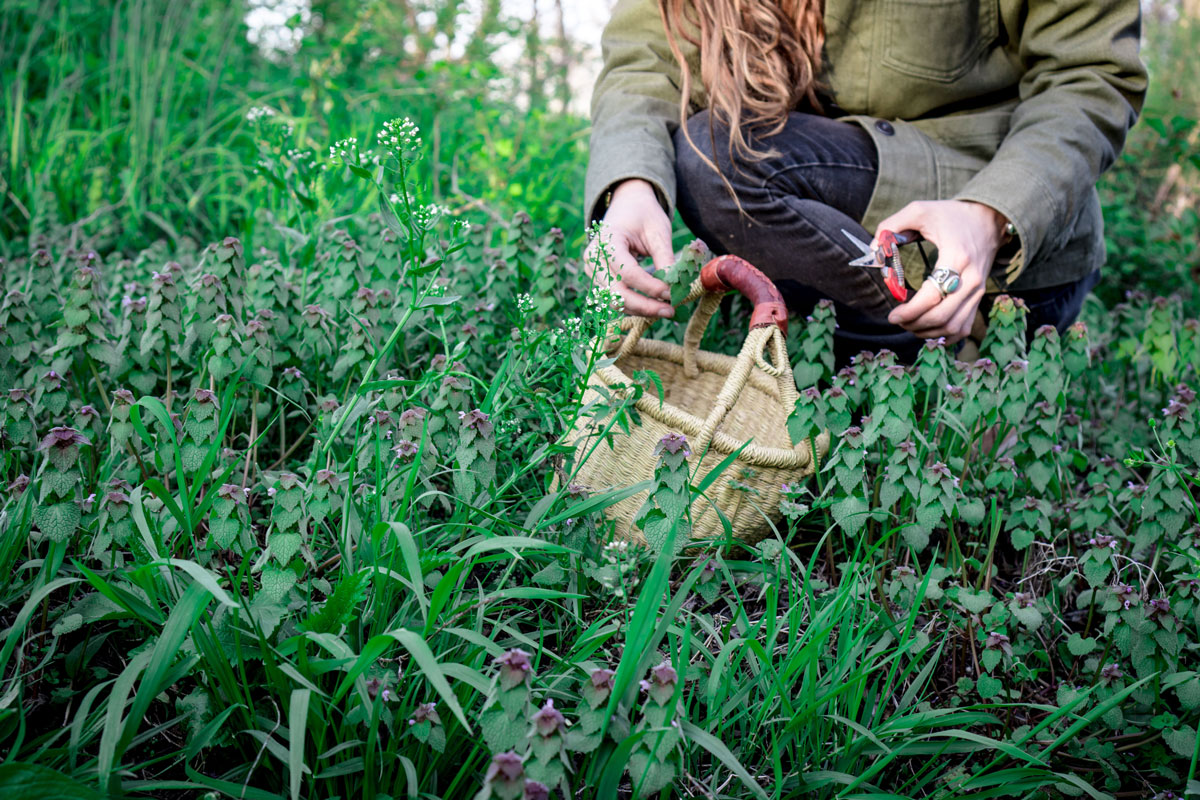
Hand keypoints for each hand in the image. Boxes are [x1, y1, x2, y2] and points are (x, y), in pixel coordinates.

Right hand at [583, 179, 674, 317]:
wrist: (627, 205)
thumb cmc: (643, 215)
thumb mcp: (658, 232)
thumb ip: (665, 259)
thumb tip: (674, 288)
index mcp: (607, 240)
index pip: (627, 272)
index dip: (650, 287)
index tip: (672, 293)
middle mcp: (594, 257)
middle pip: (616, 293)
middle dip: (645, 306)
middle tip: (670, 311)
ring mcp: (592, 270)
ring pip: (615, 301)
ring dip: (640, 309)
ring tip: (665, 310)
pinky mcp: (598, 279)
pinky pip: (615, 299)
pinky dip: (635, 305)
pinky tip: (654, 305)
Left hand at [876, 200, 1007, 342]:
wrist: (988, 219)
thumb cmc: (951, 215)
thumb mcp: (919, 210)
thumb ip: (891, 226)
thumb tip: (874, 251)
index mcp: (957, 257)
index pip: (932, 296)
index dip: (909, 311)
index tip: (892, 314)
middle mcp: (971, 279)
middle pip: (942, 317)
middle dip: (914, 324)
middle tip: (896, 319)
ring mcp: (978, 291)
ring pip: (953, 327)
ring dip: (927, 332)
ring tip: (909, 323)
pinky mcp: (979, 298)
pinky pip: (963, 328)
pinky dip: (944, 335)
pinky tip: (927, 328)